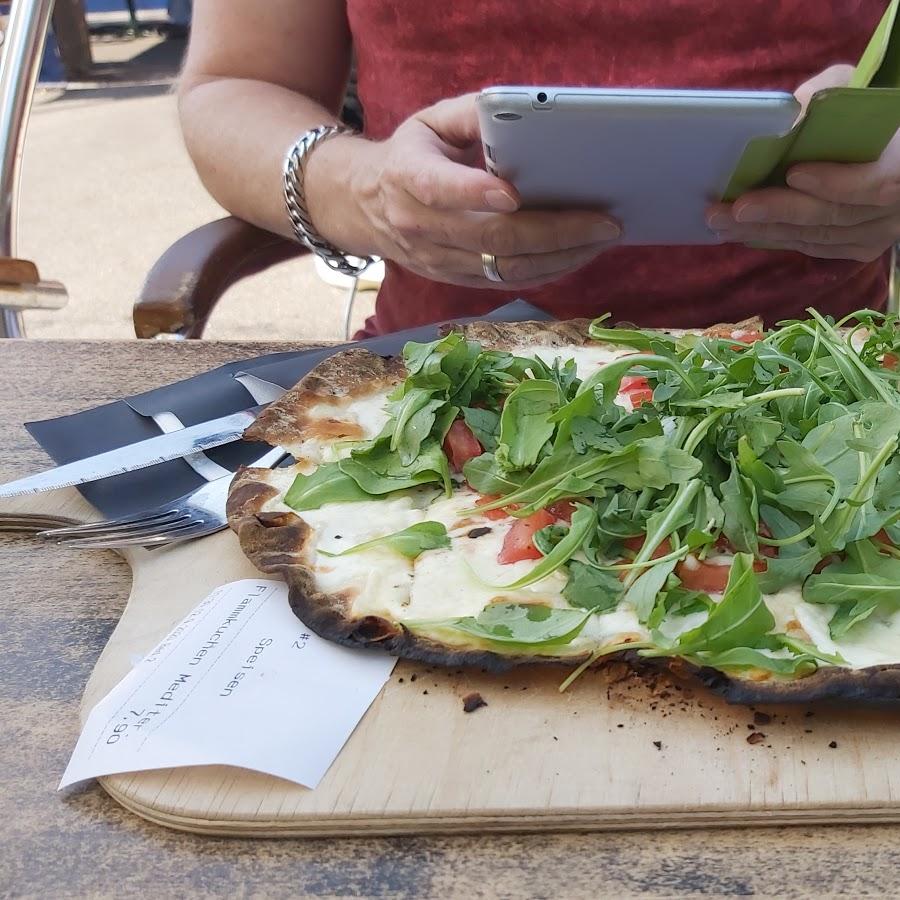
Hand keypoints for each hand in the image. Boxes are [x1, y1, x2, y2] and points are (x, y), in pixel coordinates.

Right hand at [304, 93, 620, 288]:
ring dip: (561, 258)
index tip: (515, 194)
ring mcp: (438, 260)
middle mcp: (421, 227)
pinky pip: (506, 282)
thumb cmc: (409, 157)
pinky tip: (578, 254)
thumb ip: (471, 114)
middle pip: (492, 238)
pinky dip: (548, 271)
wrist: (366, 207)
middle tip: (605, 222)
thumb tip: (522, 113)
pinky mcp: (455, 279)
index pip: (440, 189)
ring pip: (505, 268)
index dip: (475, 193)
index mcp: (408, 178)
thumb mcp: (429, 122)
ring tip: (603, 239)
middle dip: (555, 232)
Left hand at [707, 65, 899, 262]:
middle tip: (732, 209)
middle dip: (777, 212)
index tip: (793, 173)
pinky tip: (742, 232)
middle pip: (833, 215)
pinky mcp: (859, 246)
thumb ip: (826, 95)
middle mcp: (895, 208)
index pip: (877, 184)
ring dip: (765, 230)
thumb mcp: (854, 88)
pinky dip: (776, 238)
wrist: (887, 148)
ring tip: (722, 222)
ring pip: (817, 236)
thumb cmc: (866, 112)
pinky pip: (814, 247)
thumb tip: (786, 115)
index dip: (836, 183)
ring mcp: (878, 231)